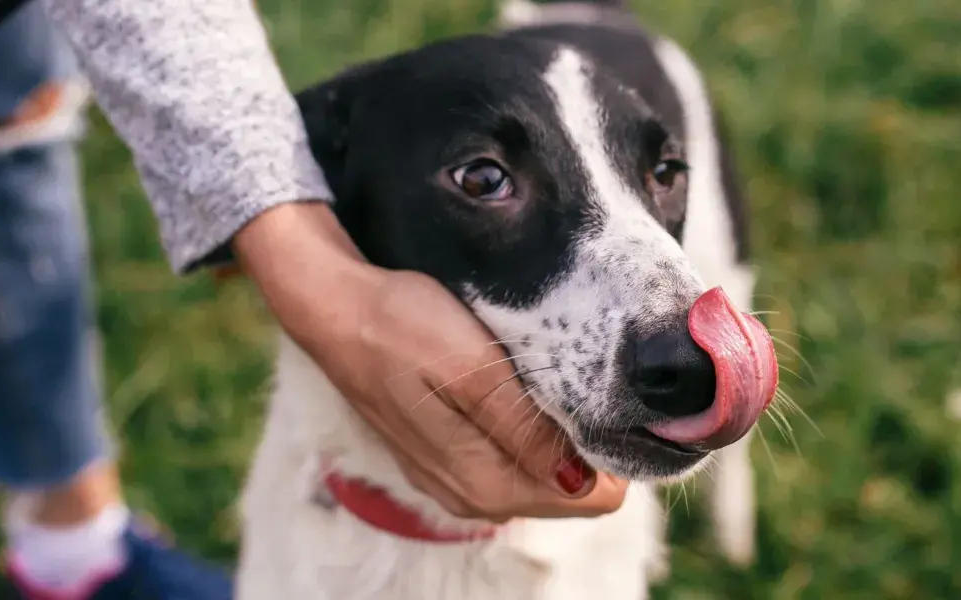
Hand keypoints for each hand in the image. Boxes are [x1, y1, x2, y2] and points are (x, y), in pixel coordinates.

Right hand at [233, 202, 628, 521]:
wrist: (337, 309)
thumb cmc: (403, 327)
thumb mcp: (473, 371)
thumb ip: (528, 432)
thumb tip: (585, 480)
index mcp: (484, 482)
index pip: (592, 496)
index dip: (617, 451)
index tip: (624, 399)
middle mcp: (472, 494)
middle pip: (571, 489)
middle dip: (592, 442)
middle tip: (592, 378)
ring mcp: (455, 478)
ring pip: (544, 473)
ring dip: (561, 433)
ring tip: (553, 375)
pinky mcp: (446, 455)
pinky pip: (513, 456)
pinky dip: (530, 428)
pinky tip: (520, 385)